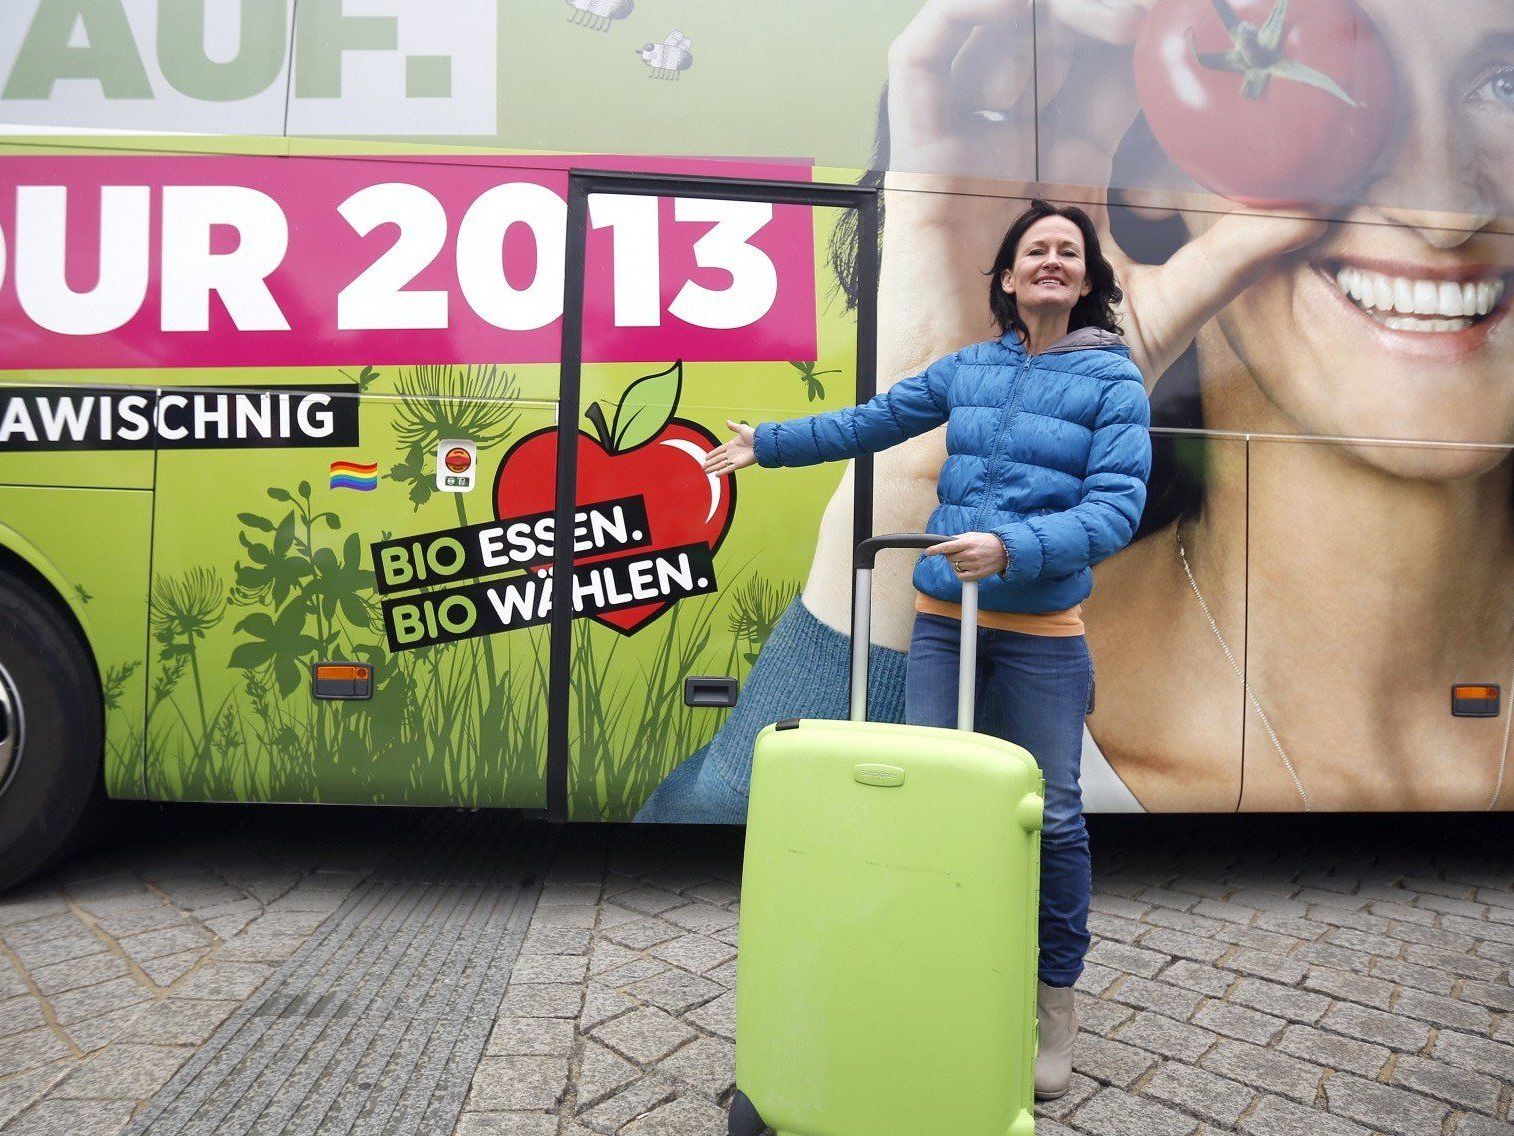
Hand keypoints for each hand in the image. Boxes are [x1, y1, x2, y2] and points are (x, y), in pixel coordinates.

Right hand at [703, 420, 756, 475]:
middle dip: (710, 463)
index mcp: (731, 445)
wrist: (761, 443)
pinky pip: (728, 468)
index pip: (719, 450)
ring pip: (721, 464)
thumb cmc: (753, 435)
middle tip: (703, 466)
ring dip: (713, 468)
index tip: (706, 457)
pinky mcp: (739, 464)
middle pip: (718, 459)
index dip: (712, 454)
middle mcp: (732, 453)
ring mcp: (735, 459)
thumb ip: (734, 426)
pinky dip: (722, 471)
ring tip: (706, 471)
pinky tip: (716, 474)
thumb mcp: (742, 429)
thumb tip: (727, 421)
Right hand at [886, 0, 1326, 382]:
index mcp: (1075, 186)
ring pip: (993, 39)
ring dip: (1046, 6)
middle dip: (1106, 13)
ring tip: (1121, 18)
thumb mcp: (1173, 305)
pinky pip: (921, 64)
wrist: (1005, 426)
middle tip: (1170, 9)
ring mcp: (969, 158)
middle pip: (1056, 46)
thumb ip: (1238, 255)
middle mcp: (1020, 161)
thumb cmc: (1071, 381)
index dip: (1152, 42)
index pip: (1110, 82)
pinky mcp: (921, 165)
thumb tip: (1320, 210)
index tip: (1211, 19)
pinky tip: (1020, 6)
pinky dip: (960, 15)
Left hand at [925, 532, 1006, 582]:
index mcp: (968, 543)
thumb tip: (945, 541)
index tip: (928, 552)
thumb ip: (958, 538)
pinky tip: (966, 568)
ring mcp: (974, 565)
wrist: (1004, 551)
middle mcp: (970, 554)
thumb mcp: (973, 535)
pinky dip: (960, 573)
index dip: (936, 549)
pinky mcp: (977, 574)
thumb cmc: (987, 542)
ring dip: (957, 564)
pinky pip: (960, 576)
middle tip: (960, 553)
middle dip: (951, 556)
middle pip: (949, 558)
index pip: (947, 547)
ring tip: (967, 559)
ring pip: (954, 567)